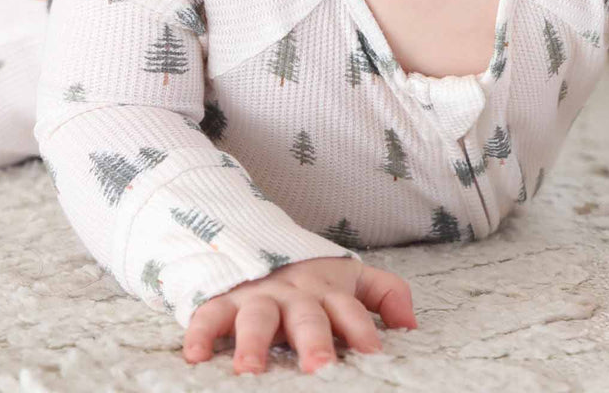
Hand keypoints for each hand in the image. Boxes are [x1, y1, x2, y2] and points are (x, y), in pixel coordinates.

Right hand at [182, 255, 416, 374]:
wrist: (253, 237)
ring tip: (250, 371)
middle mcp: (293, 294)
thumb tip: (412, 327)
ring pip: (256, 318)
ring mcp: (256, 296)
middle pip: (306, 317)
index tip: (374, 355)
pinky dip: (200, 332)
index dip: (363, 332)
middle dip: (314, 342)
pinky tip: (196, 355)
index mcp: (327, 291)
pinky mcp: (223, 299)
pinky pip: (208, 314)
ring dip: (253, 343)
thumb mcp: (349, 277)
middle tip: (321, 369)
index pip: (350, 312)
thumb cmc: (308, 274)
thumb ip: (385, 293)